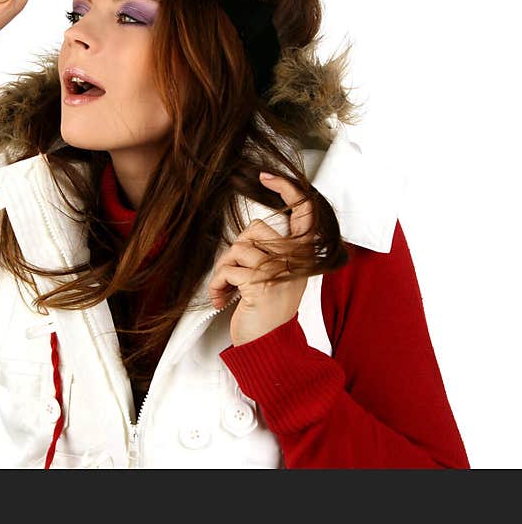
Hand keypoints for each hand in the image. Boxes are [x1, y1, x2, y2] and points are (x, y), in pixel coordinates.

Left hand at [208, 171, 315, 346]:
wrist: (269, 347)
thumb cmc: (267, 312)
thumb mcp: (277, 277)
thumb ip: (271, 252)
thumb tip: (250, 231)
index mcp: (303, 256)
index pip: (304, 212)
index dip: (288, 189)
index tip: (267, 176)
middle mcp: (296, 261)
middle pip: (255, 228)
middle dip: (234, 250)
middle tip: (232, 274)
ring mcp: (280, 271)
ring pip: (238, 248)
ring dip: (223, 271)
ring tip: (226, 291)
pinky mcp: (261, 284)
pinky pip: (228, 269)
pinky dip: (218, 285)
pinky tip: (222, 300)